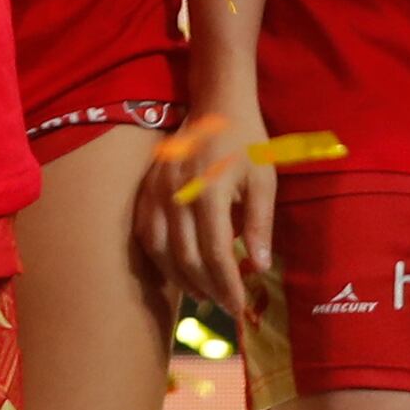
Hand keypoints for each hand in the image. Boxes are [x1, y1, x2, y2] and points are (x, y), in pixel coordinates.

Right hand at [136, 92, 281, 319]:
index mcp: (209, 191)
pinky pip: (144, 230)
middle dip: (206, 287)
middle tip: (224, 305)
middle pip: (186, 256)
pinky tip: (174, 268)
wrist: (216, 104)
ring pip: (159, 248)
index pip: (215, 252)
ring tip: (201, 294)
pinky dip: (157, 257)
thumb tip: (260, 268)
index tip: (239, 305)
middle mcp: (177, 193)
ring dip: (179, 278)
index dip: (226, 284)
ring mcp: (156, 189)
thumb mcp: (264, 180)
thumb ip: (260, 224)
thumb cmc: (247, 143)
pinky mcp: (146, 186)